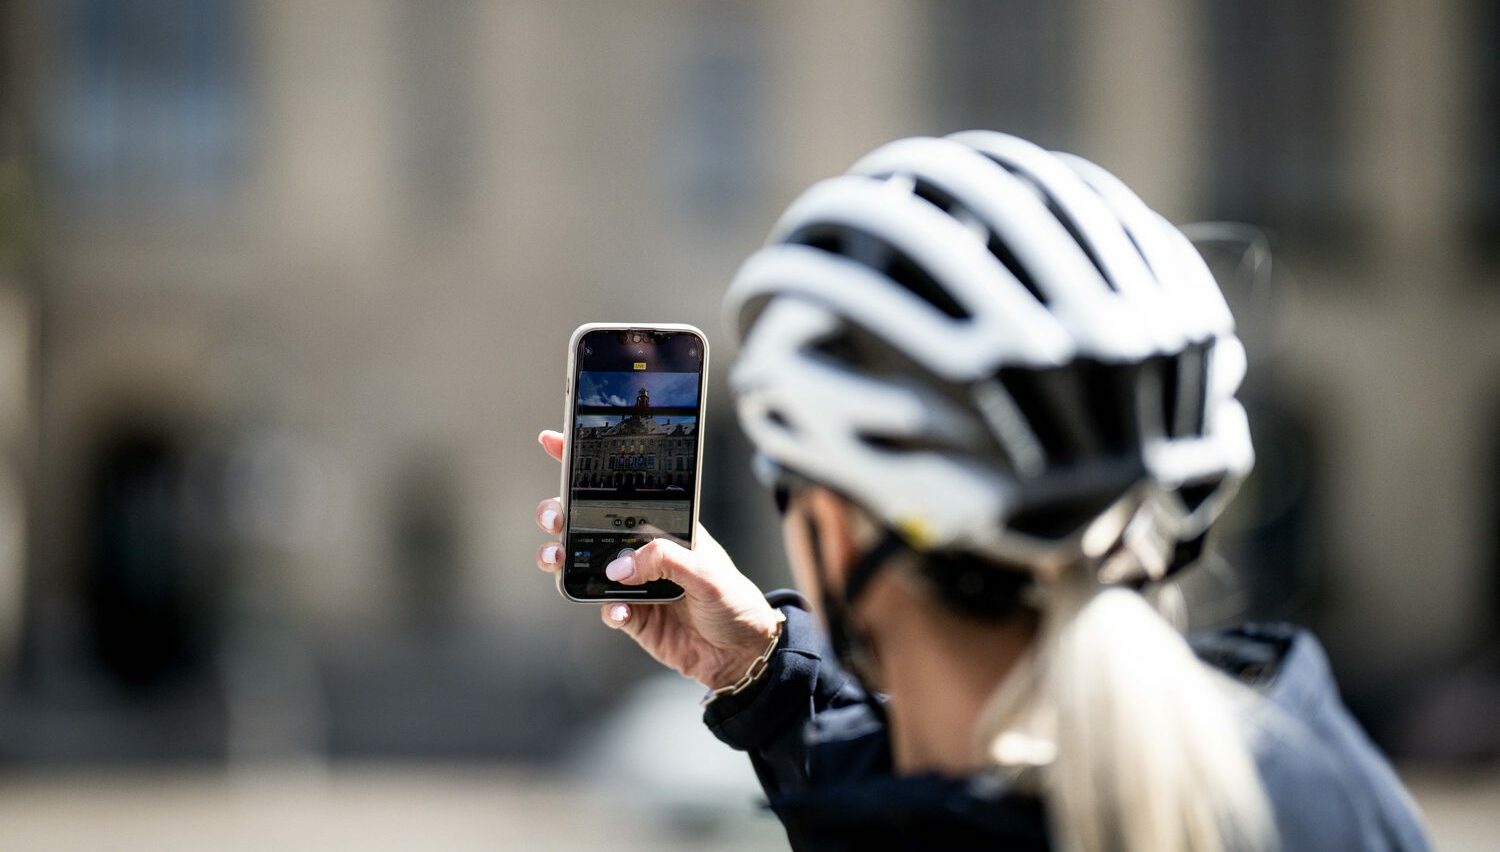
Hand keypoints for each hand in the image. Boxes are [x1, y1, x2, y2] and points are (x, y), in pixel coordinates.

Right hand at [534, 430, 781, 689]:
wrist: (741, 654)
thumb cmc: (734, 600)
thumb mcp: (708, 572)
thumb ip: (665, 560)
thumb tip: (618, 566)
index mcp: (661, 525)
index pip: (620, 488)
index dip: (582, 464)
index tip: (552, 440)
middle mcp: (640, 549)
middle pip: (584, 522)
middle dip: (558, 513)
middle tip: (553, 517)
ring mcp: (632, 582)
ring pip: (581, 563)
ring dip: (562, 558)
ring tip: (556, 557)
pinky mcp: (630, 616)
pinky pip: (603, 606)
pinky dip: (606, 607)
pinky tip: (619, 611)